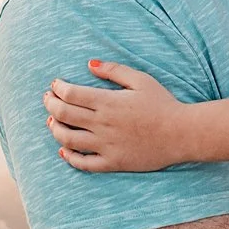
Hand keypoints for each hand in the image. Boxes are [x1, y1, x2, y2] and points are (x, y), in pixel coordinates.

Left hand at [44, 60, 192, 171]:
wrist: (181, 134)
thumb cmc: (163, 103)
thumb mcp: (141, 79)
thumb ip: (113, 70)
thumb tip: (89, 65)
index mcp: (108, 102)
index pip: (71, 94)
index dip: (58, 88)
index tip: (55, 85)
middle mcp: (102, 124)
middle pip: (64, 114)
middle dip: (50, 104)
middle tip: (47, 99)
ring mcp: (105, 145)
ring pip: (67, 139)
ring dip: (54, 129)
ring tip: (51, 121)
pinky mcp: (112, 162)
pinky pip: (83, 163)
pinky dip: (69, 157)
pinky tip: (64, 149)